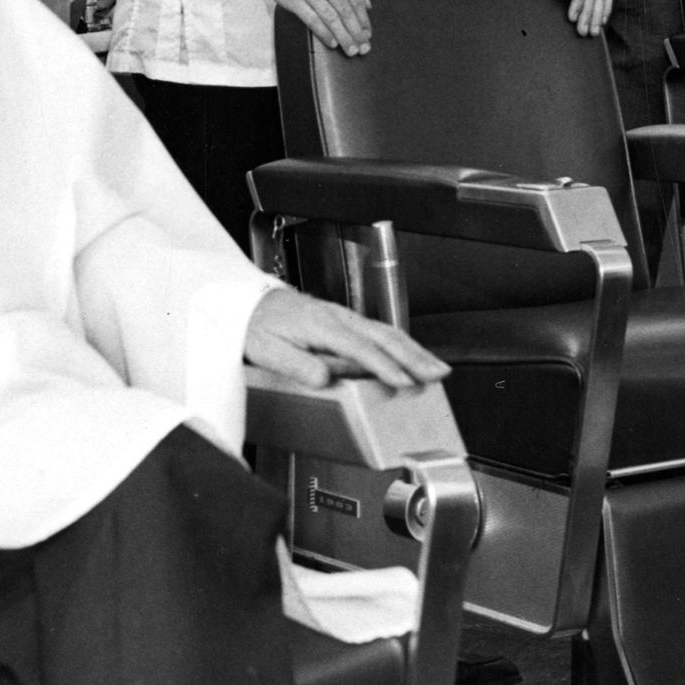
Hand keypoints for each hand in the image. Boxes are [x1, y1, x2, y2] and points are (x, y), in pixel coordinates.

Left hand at [243, 287, 449, 390]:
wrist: (246, 302)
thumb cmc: (256, 326)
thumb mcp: (267, 350)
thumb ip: (298, 365)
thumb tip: (325, 379)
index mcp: (320, 324)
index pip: (360, 348)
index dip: (384, 366)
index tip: (404, 382)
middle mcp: (337, 317)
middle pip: (384, 336)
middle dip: (414, 356)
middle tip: (438, 374)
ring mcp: (343, 317)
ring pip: (386, 332)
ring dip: (414, 350)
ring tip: (436, 367)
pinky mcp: (344, 321)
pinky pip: (379, 332)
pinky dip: (401, 344)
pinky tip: (412, 356)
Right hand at [261, 0, 373, 56]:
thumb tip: (368, 5)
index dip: (363, 18)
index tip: (368, 34)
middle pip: (344, 9)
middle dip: (356, 32)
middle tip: (363, 48)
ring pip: (330, 17)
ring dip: (343, 36)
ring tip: (351, 49)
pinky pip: (312, 19)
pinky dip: (324, 33)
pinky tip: (332, 43)